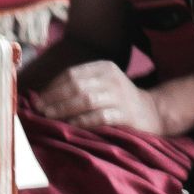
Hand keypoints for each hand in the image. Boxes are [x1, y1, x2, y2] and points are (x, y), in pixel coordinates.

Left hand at [29, 60, 166, 135]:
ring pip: (86, 99)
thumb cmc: (120, 100)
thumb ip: (82, 85)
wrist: (154, 112)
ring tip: (49, 116)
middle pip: (76, 85)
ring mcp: (120, 96)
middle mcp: (111, 78)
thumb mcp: (104, 84)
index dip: (53, 86)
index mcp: (103, 67)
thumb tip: (46, 95)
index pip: (72, 74)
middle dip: (55, 97)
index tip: (38, 98)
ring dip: (64, 108)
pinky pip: (100, 116)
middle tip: (40, 109)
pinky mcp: (126, 114)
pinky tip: (71, 125)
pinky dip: (83, 120)